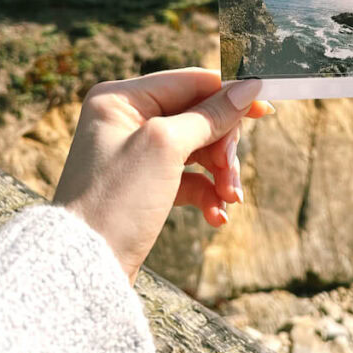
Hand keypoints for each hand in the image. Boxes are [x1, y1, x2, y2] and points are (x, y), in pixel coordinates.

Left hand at [52, 68, 274, 283]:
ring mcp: (137, 153)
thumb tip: (249, 87)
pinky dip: (207, 193)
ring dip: (220, 173)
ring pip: (199, 148)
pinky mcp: (146, 185)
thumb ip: (210, 114)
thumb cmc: (117, 199)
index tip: (266, 108)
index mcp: (122, 98)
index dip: (229, 93)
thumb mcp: (166, 147)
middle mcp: (127, 119)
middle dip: (222, 146)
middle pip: (199, 116)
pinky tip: (218, 216)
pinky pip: (189, 177)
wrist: (86, 270)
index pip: (190, 81)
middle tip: (231, 174)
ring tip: (231, 200)